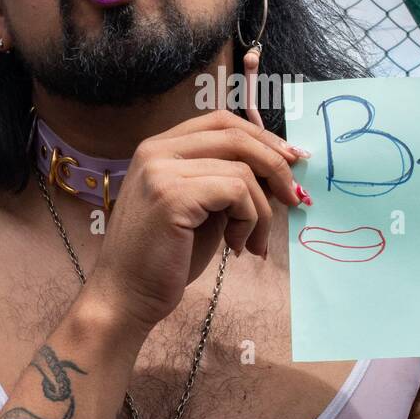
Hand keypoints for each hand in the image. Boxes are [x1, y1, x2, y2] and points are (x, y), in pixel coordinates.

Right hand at [87, 110, 306, 332]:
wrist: (126, 297)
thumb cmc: (164, 259)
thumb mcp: (200, 209)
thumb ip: (225, 182)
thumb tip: (278, 170)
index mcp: (159, 147)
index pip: (221, 121)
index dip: (262, 137)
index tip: (289, 161)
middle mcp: (156, 150)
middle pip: (236, 136)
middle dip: (276, 165)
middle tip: (294, 197)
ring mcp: (161, 170)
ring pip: (242, 170)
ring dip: (262, 211)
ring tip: (252, 242)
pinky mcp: (172, 195)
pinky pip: (236, 192)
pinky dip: (250, 219)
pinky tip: (237, 245)